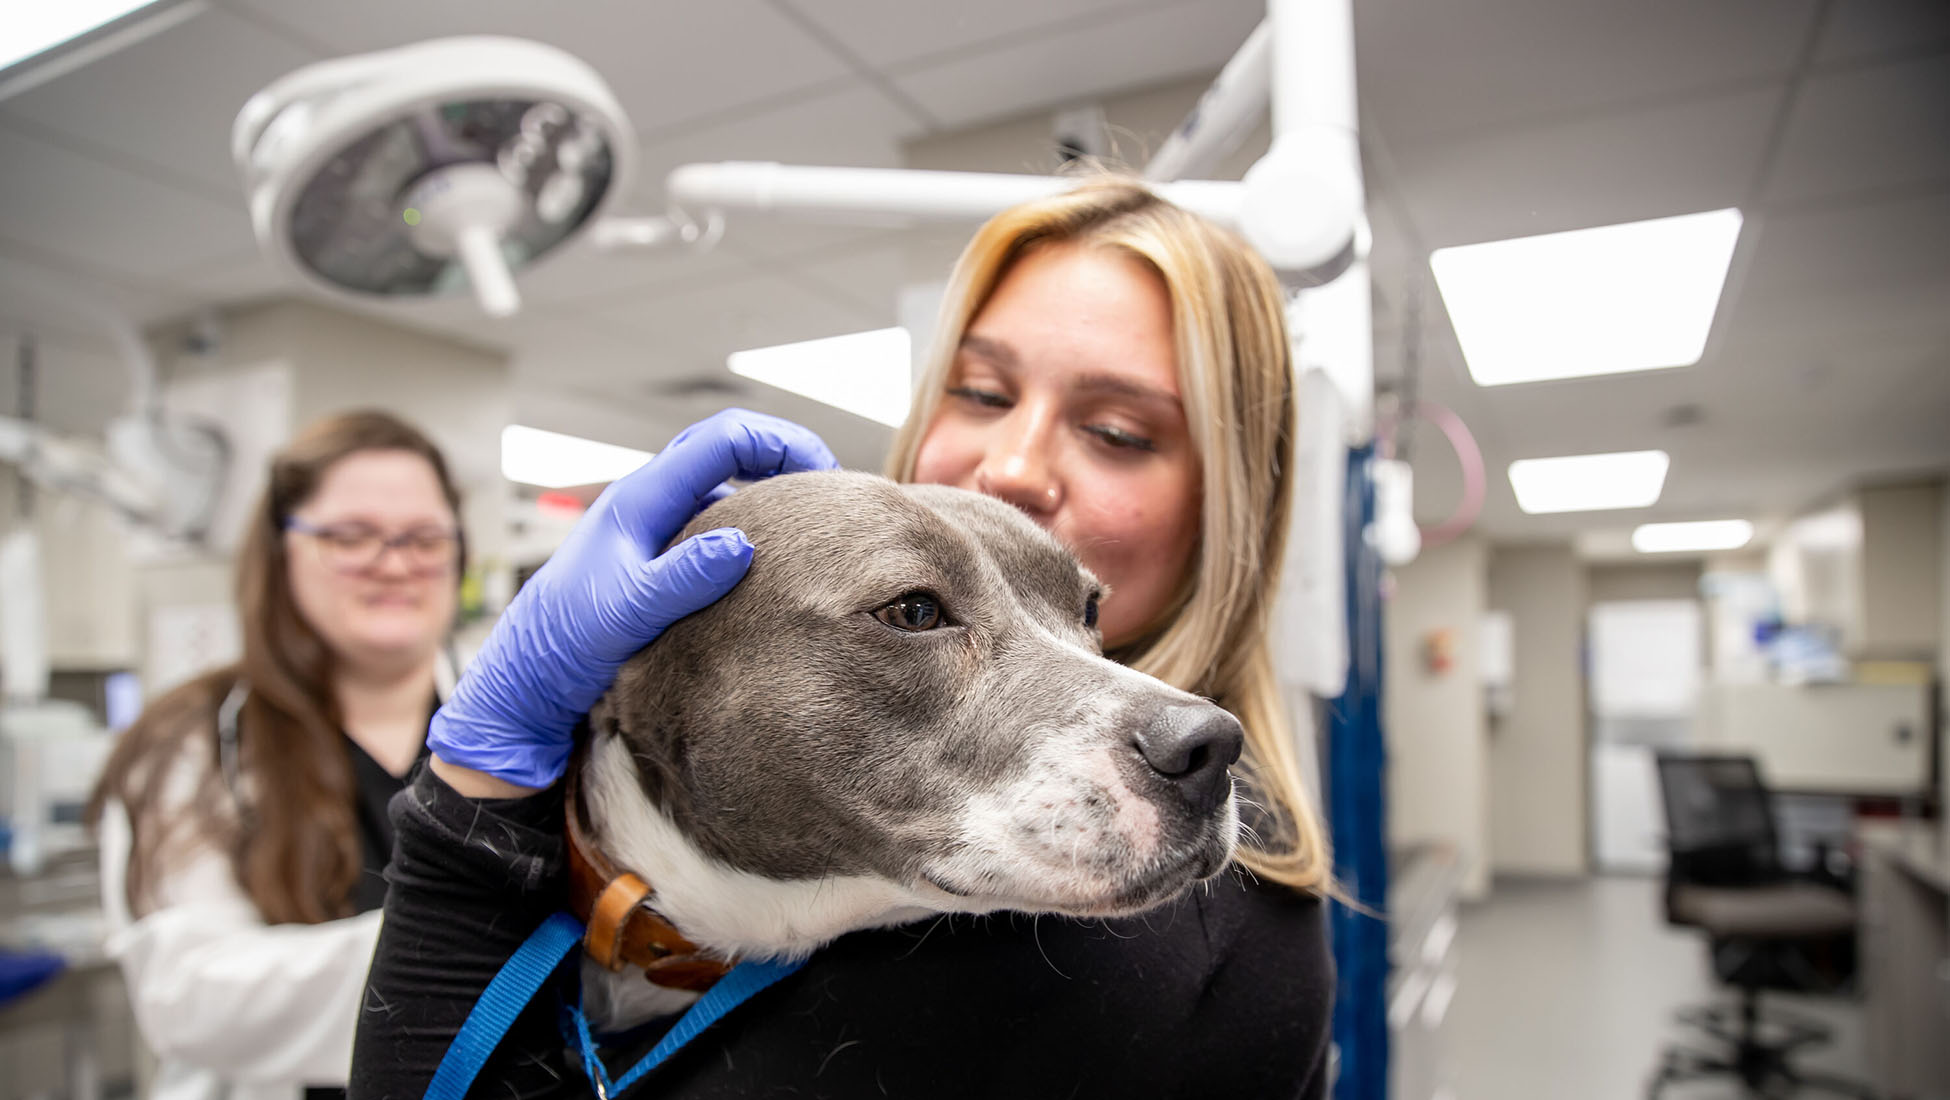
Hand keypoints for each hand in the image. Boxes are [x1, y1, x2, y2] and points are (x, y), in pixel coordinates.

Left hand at [428, 409, 836, 788]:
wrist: (528, 676)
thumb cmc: (568, 641)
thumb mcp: (627, 611)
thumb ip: (683, 577)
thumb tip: (742, 544)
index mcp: (641, 498)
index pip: (723, 438)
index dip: (780, 443)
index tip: (823, 477)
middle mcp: (648, 501)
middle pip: (725, 447)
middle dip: (781, 455)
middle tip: (828, 490)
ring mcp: (652, 527)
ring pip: (720, 486)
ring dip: (766, 492)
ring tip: (809, 524)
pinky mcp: (656, 556)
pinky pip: (712, 525)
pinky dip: (749, 529)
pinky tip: (769, 565)